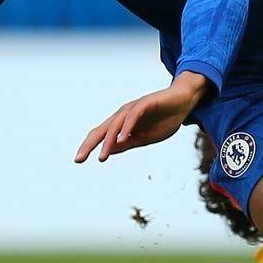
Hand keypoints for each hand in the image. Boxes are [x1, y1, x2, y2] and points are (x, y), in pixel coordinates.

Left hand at [74, 72, 208, 162]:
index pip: (101, 135)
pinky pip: (133, 116)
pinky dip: (126, 128)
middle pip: (101, 129)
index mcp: (122, 123)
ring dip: (107, 142)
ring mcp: (133, 107)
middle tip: (78, 160)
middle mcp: (123, 114)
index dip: (89, 146)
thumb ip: (127, 143)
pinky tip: (122, 140)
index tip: (78, 160)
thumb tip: (108, 151)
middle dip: (89, 145)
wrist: (184, 101)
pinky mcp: (145, 103)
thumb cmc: (165, 119)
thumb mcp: (145, 137)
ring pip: (115, 125)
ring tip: (101, 157)